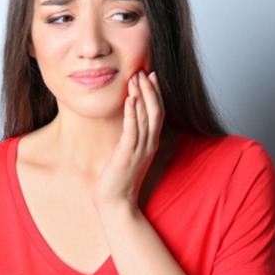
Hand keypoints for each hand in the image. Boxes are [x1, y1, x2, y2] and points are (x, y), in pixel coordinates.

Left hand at [93, 70, 164, 212]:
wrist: (116, 203)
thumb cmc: (118, 179)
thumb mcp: (127, 153)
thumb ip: (130, 137)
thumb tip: (128, 121)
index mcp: (150, 143)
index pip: (158, 113)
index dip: (156, 93)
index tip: (151, 76)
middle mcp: (149, 144)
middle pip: (156, 111)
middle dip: (150, 90)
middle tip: (144, 71)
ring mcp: (139, 150)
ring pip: (146, 118)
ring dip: (142, 96)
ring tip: (136, 79)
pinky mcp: (127, 155)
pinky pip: (132, 131)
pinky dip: (132, 114)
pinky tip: (129, 100)